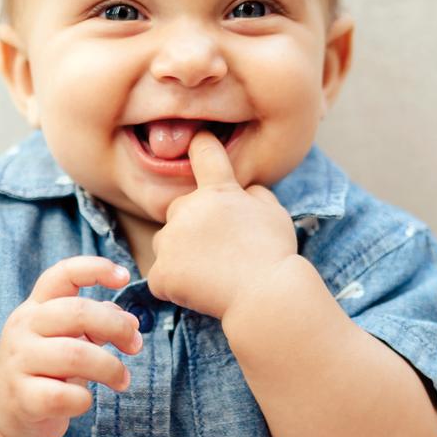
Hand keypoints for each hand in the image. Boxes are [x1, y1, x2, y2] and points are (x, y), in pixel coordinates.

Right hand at [0, 256, 142, 436]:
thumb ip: (95, 325)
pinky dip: (84, 400)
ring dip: (110, 368)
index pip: (61, 274)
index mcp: (35, 308)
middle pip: (77, 313)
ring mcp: (18, 362)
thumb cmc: (44, 371)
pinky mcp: (22, 398)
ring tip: (122, 380)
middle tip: (135, 346)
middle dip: (117, 327)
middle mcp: (22, 328)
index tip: (124, 277)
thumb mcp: (65, 340)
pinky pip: (65, 396)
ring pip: (75, 355)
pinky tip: (84, 401)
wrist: (1, 411)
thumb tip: (131, 322)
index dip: (95, 268)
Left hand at [146, 130, 297, 321]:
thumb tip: (241, 191)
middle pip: (180, 209)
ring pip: (167, 242)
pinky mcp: (161, 272)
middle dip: (193, 225)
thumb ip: (252, 194)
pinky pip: (162, 276)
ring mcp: (171, 240)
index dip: (201, 145)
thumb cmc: (274, 253)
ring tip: (212, 272)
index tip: (199, 140)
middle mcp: (188, 208)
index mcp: (218, 191)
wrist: (266, 295)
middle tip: (221, 250)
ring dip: (181, 254)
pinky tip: (199, 290)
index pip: (204, 152)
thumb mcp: (274, 212)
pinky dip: (175, 285)